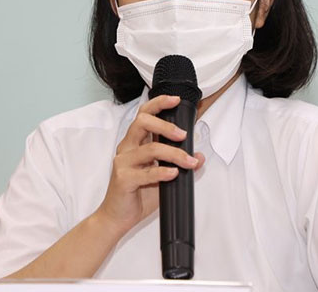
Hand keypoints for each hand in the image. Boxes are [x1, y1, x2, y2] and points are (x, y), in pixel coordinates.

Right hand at [96, 95, 204, 234]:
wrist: (117, 218)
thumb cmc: (138, 194)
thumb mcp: (163, 176)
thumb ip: (180, 164)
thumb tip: (200, 156)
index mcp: (135, 142)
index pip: (144, 114)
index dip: (159, 103)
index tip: (176, 100)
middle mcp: (127, 148)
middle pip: (142, 122)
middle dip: (165, 125)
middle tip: (183, 135)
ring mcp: (123, 162)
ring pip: (149, 149)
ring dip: (174, 154)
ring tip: (188, 161)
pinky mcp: (123, 179)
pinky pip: (145, 173)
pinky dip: (162, 172)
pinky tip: (173, 174)